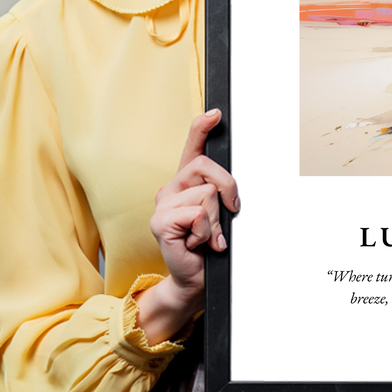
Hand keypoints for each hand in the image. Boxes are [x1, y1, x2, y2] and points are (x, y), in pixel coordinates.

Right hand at [135, 109, 239, 343]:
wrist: (195, 278)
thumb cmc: (209, 245)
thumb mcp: (220, 213)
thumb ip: (221, 193)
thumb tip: (231, 186)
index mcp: (186, 183)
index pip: (192, 147)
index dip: (202, 127)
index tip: (216, 113)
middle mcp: (171, 188)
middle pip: (207, 167)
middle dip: (228, 189)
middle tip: (229, 213)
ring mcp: (162, 204)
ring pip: (207, 194)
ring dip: (216, 220)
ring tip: (207, 236)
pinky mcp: (160, 222)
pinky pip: (197, 214)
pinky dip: (206, 232)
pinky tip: (197, 243)